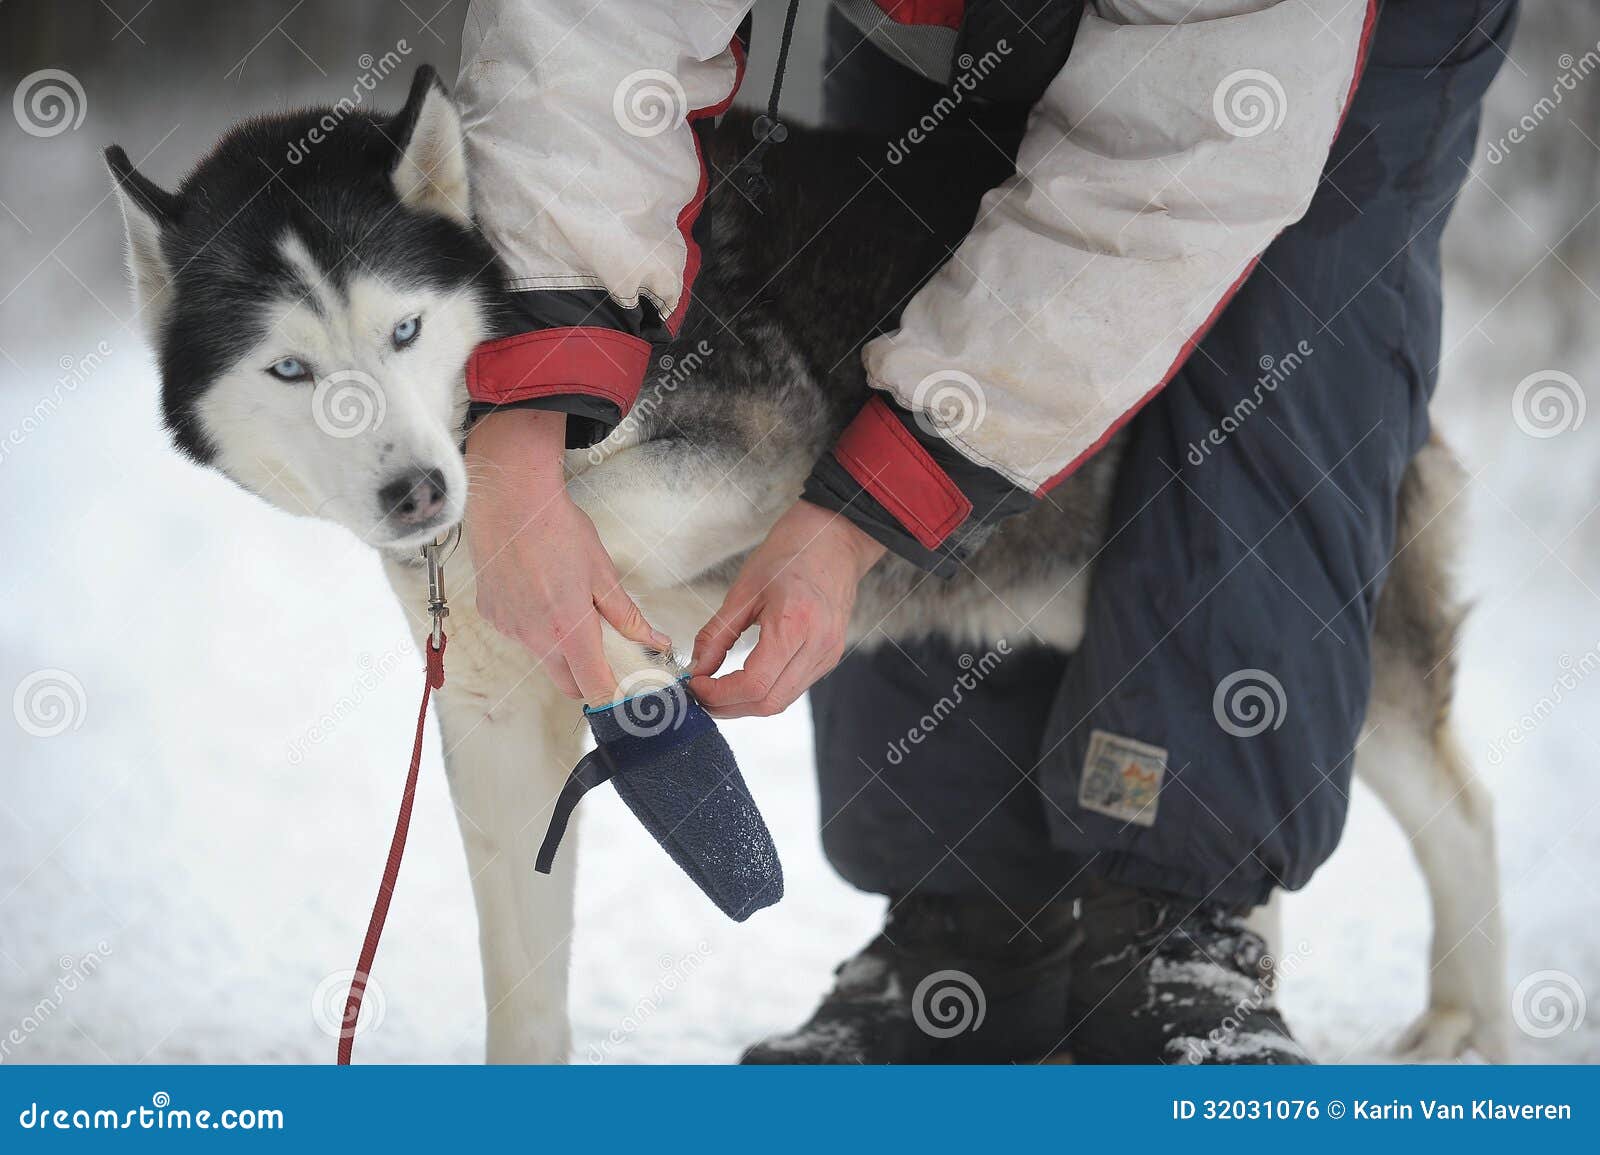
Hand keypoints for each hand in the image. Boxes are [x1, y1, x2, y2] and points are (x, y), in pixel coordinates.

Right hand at [465, 408, 668, 700]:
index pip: (594, 687)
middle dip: (588, 676)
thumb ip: (627, 616)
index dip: (613, 693)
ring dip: (559, 647)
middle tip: (604, 650)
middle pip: (567, 683)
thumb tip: (654, 641)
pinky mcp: (492, 615)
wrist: (509, 499)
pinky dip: (533, 625)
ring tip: (566, 603)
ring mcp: (509, 628)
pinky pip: (518, 634)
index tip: (626, 685)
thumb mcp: (603, 573)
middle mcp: (534, 637)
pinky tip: (538, 591)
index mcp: (568, 629)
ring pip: (542, 657)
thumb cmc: (557, 528)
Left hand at [690, 499, 885, 717]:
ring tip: (718, 689)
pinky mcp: (830, 656)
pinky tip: (744, 679)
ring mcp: (828, 655)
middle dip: (729, 706)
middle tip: (700, 694)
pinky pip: (793, 687)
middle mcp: (817, 647)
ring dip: (746, 703)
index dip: (719, 694)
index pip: (754, 685)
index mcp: (795, 626)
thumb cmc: (790, 554)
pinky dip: (765, 691)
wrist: (835, 538)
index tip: (695, 684)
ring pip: (781, 700)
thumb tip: (697, 669)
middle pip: (768, 703)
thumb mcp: (743, 590)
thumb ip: (717, 635)